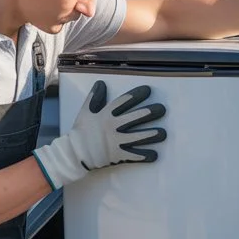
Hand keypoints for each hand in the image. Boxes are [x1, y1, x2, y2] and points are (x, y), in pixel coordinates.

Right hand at [33, 80, 166, 188]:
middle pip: (134, 118)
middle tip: (162, 109)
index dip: (136, 95)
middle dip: (149, 113)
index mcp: (106, 114)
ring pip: (137, 136)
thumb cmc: (81, 131)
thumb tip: (101, 83)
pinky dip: (144, 155)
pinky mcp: (118, 155)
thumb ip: (94, 97)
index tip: (148, 90)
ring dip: (151, 135)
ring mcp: (116, 141)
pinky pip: (133, 155)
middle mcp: (113, 127)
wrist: (75, 153)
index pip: (123, 102)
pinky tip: (155, 155)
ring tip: (163, 133)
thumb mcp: (85, 111)